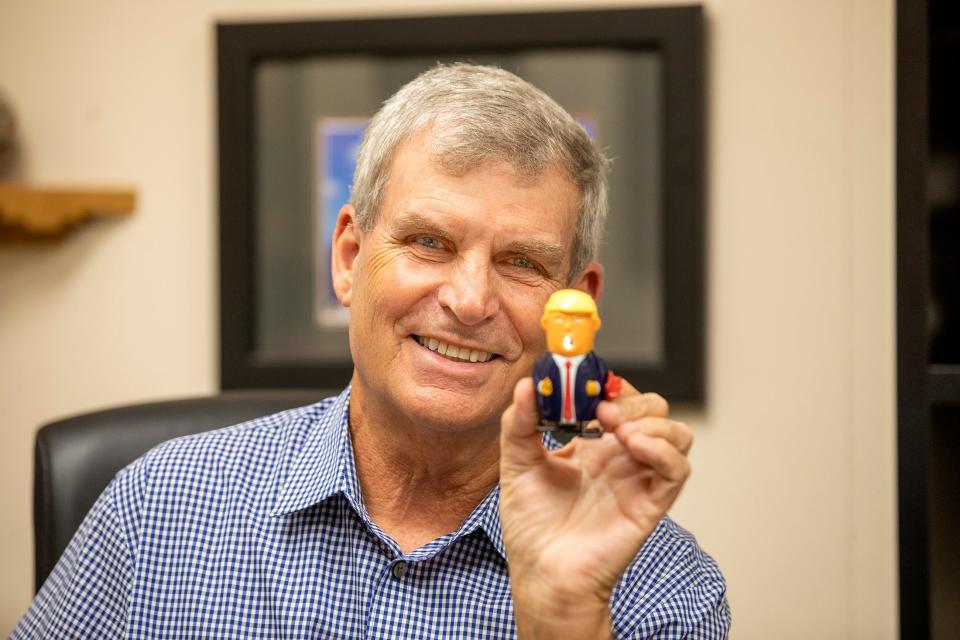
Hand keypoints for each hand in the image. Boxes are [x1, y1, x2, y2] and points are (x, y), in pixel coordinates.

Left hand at [499, 377, 692, 638]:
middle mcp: (620, 457)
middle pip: (654, 408)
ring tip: (616, 429)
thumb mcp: (516, 462)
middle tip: (601, 410)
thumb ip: (520, 422)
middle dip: (632, 399)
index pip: (618, 397)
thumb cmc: (532, 525)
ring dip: (652, 420)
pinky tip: (633, 445)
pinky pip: (678, 468)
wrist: (541, 572)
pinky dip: (663, 449)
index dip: (608, 384)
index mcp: (592, 443)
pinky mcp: (651, 502)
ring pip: (677, 433)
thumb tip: (528, 385)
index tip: (585, 381)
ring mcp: (639, 478)